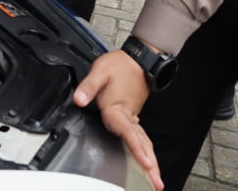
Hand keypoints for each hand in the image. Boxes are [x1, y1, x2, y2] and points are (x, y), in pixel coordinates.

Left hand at [73, 51, 162, 190]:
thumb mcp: (100, 70)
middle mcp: (128, 117)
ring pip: (144, 143)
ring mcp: (133, 118)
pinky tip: (148, 161)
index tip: (146, 162)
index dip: (137, 148)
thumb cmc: (119, 65)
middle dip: (150, 165)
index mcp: (118, 109)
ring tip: (156, 181)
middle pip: (141, 144)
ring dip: (151, 161)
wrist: (138, 59)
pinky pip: (142, 138)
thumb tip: (79, 100)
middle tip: (158, 184)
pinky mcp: (134, 117)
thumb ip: (88, 87)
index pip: (128, 132)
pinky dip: (146, 151)